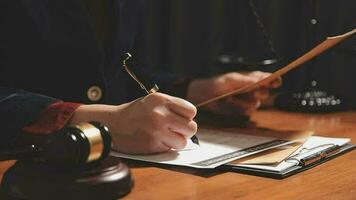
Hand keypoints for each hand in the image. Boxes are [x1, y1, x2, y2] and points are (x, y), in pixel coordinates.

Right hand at [69, 93, 196, 153]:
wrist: (111, 124)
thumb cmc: (134, 113)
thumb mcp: (153, 101)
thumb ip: (171, 107)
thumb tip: (190, 120)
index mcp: (161, 100)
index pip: (191, 111)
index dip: (187, 117)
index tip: (180, 119)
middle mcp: (160, 114)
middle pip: (191, 127)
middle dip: (185, 131)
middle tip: (174, 130)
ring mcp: (156, 130)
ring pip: (183, 141)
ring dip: (176, 141)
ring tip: (165, 136)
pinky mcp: (152, 145)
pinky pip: (170, 150)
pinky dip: (166, 147)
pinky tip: (155, 141)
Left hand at [186, 71, 280, 114]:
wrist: (203, 96)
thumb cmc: (217, 84)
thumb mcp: (231, 80)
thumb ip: (247, 80)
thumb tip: (260, 80)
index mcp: (251, 79)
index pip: (267, 79)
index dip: (274, 80)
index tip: (276, 82)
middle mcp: (251, 90)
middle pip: (264, 93)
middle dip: (259, 92)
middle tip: (255, 91)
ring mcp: (247, 101)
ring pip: (254, 104)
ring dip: (244, 102)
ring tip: (230, 98)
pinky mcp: (242, 111)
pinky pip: (246, 112)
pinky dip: (238, 108)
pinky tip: (229, 104)